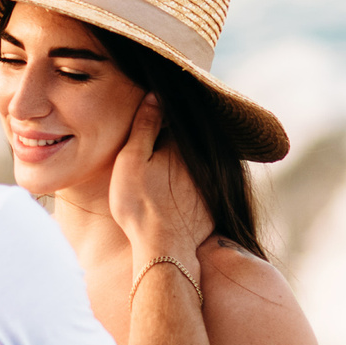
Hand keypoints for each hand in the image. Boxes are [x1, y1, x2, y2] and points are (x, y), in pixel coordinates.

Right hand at [106, 94, 212, 267]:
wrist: (164, 249)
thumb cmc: (140, 206)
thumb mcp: (131, 161)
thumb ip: (144, 126)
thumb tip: (156, 94)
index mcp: (183, 145)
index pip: (176, 121)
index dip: (163, 120)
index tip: (152, 121)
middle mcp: (204, 161)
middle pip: (188, 143)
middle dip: (175, 141)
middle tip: (156, 154)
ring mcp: (212, 185)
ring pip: (198, 166)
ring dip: (185, 165)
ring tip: (164, 176)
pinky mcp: (214, 205)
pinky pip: (204, 188)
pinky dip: (193, 187)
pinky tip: (176, 194)